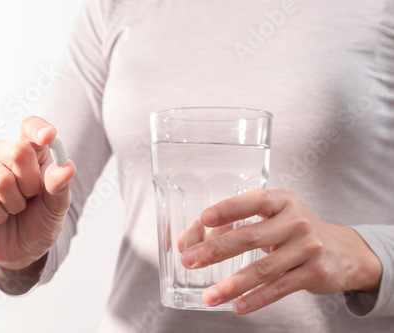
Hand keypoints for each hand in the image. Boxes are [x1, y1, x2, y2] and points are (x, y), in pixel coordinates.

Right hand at [0, 116, 75, 270]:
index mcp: (30, 151)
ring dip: (15, 203)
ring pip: (1, 180)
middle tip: (30, 196)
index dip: (38, 129)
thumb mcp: (58, 204)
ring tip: (15, 208)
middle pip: (17, 151)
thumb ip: (61, 185)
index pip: (31, 126)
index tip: (48, 137)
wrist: (25, 249)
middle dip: (31, 183)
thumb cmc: (41, 219)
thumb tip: (67, 167)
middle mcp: (3, 154)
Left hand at [180, 189, 381, 313]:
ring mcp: (308, 247)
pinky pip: (279, 288)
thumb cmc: (296, 230)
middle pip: (250, 237)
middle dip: (215, 250)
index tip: (204, 219)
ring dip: (231, 285)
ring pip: (262, 269)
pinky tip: (237, 306)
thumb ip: (242, 222)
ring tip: (209, 296)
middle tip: (189, 261)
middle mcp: (296, 221)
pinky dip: (256, 299)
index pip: (253, 201)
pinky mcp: (315, 273)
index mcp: (283, 201)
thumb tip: (191, 236)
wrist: (343, 252)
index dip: (228, 208)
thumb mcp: (277, 216)